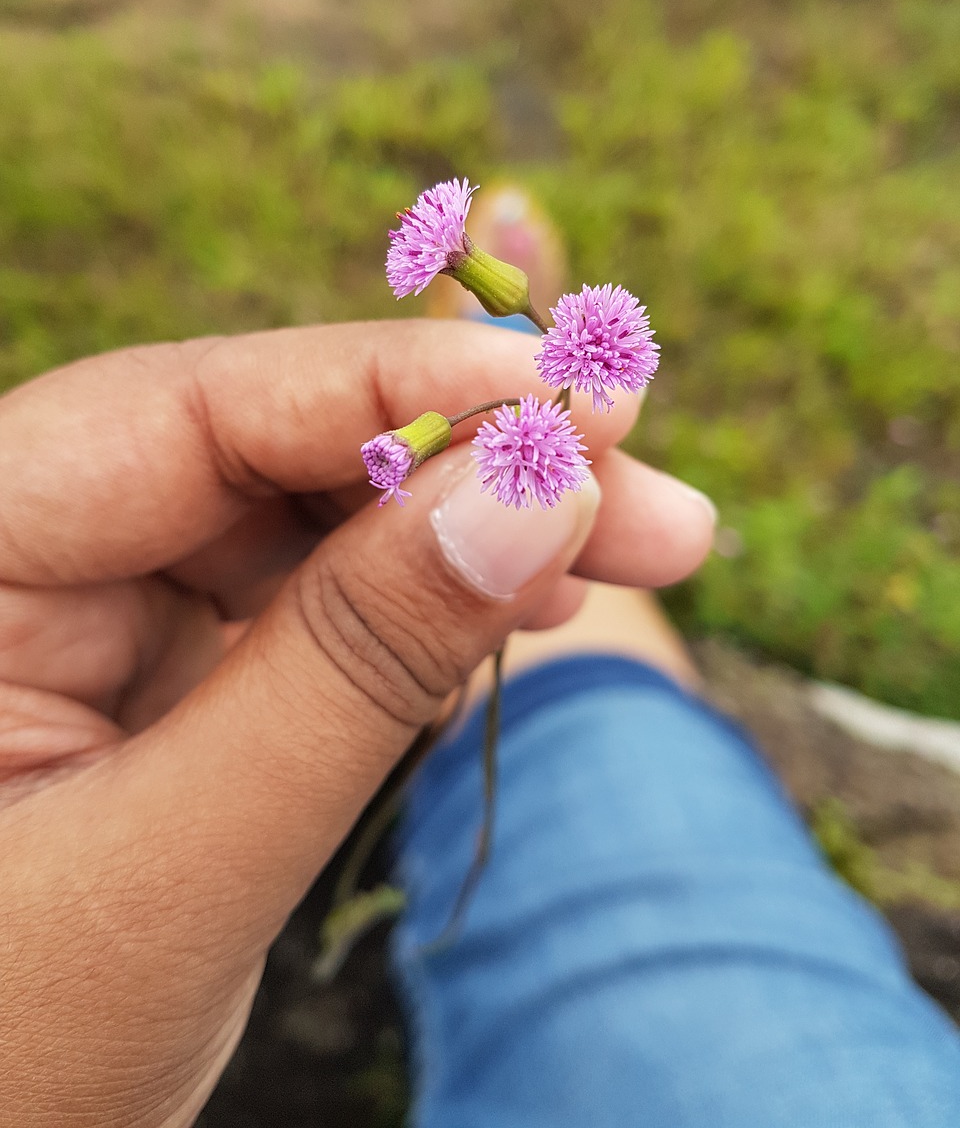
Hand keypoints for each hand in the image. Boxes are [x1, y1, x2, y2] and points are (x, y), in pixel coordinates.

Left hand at [0, 320, 712, 1126]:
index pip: (193, 410)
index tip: (572, 397)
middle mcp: (23, 548)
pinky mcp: (160, 659)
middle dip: (469, 463)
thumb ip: (351, 669)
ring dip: (472, 523)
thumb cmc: (8, 1065)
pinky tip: (525, 598)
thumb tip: (536, 492)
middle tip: (651, 500)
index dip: (399, 387)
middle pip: (270, 445)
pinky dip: (425, 595)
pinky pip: (310, 591)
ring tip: (637, 543)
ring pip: (307, 510)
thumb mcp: (177, 871)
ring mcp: (93, 603)